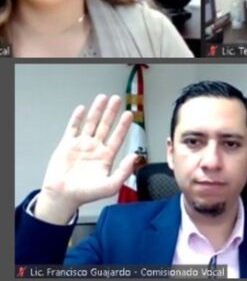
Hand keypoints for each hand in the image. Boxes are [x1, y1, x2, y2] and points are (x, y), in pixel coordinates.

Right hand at [35, 94, 137, 224]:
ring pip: (91, 123)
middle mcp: (95, 148)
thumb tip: (135, 156)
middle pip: (105, 126)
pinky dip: (77, 118)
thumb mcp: (110, 185)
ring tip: (102, 97)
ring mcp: (81, 145)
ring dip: (96, 111)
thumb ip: (124, 172)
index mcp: (106, 156)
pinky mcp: (67, 145)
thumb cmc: (86, 194)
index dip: (123, 125)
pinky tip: (82, 109)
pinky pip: (72, 128)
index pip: (118, 137)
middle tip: (117, 99)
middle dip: (111, 112)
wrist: (62, 197)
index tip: (129, 114)